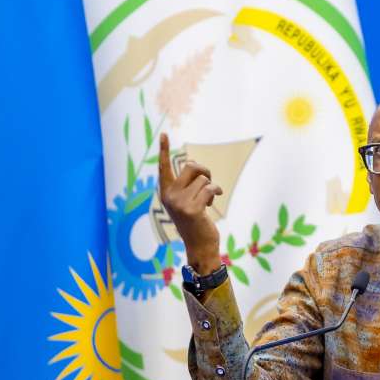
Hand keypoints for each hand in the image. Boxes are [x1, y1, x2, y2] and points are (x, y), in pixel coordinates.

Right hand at [157, 132, 223, 274]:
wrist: (199, 245)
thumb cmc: (196, 220)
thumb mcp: (187, 200)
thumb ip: (186, 184)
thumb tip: (194, 164)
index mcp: (165, 192)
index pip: (163, 167)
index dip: (163, 150)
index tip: (163, 134)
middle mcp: (169, 196)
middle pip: (191, 166)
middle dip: (204, 171)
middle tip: (209, 182)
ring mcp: (179, 202)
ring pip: (203, 178)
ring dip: (211, 187)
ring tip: (208, 200)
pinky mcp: (191, 209)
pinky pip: (210, 188)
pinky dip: (215, 192)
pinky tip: (213, 203)